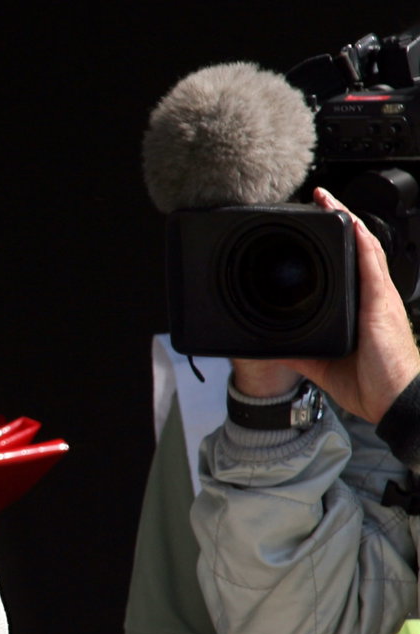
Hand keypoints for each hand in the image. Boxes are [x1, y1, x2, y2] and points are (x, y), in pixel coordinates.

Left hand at [233, 188, 419, 420]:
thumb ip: (302, 350)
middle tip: (318, 201)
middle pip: (356, 249)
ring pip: (364, 248)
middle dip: (339, 222)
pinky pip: (372, 264)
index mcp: (360, 308)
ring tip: (328, 200)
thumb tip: (275, 345)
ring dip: (347, 221)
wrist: (391, 399)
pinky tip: (350, 222)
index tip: (314, 226)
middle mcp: (371, 297)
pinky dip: (361, 240)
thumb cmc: (369, 382)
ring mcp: (378, 297)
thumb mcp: (323, 362)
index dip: (334, 244)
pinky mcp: (381, 302)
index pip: (347, 267)